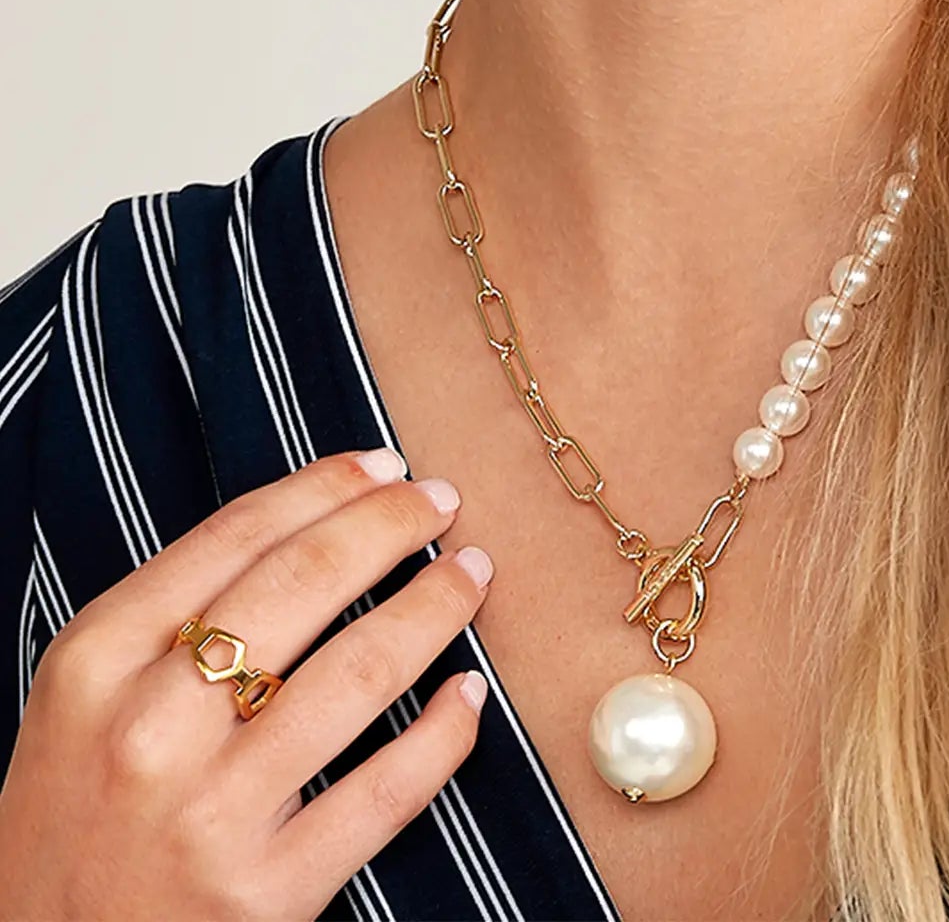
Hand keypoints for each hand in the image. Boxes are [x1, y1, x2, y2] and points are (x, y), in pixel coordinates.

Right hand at [0, 448, 493, 920]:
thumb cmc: (81, 813)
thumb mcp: (86, 700)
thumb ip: (171, 616)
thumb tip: (311, 522)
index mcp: (96, 662)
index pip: (236, 536)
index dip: (326, 487)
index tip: (386, 465)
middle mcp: (149, 729)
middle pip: (306, 582)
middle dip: (392, 524)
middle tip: (443, 502)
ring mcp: (210, 813)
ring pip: (362, 670)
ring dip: (436, 605)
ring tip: (470, 574)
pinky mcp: (267, 892)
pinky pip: (387, 790)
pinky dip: (446, 732)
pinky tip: (470, 693)